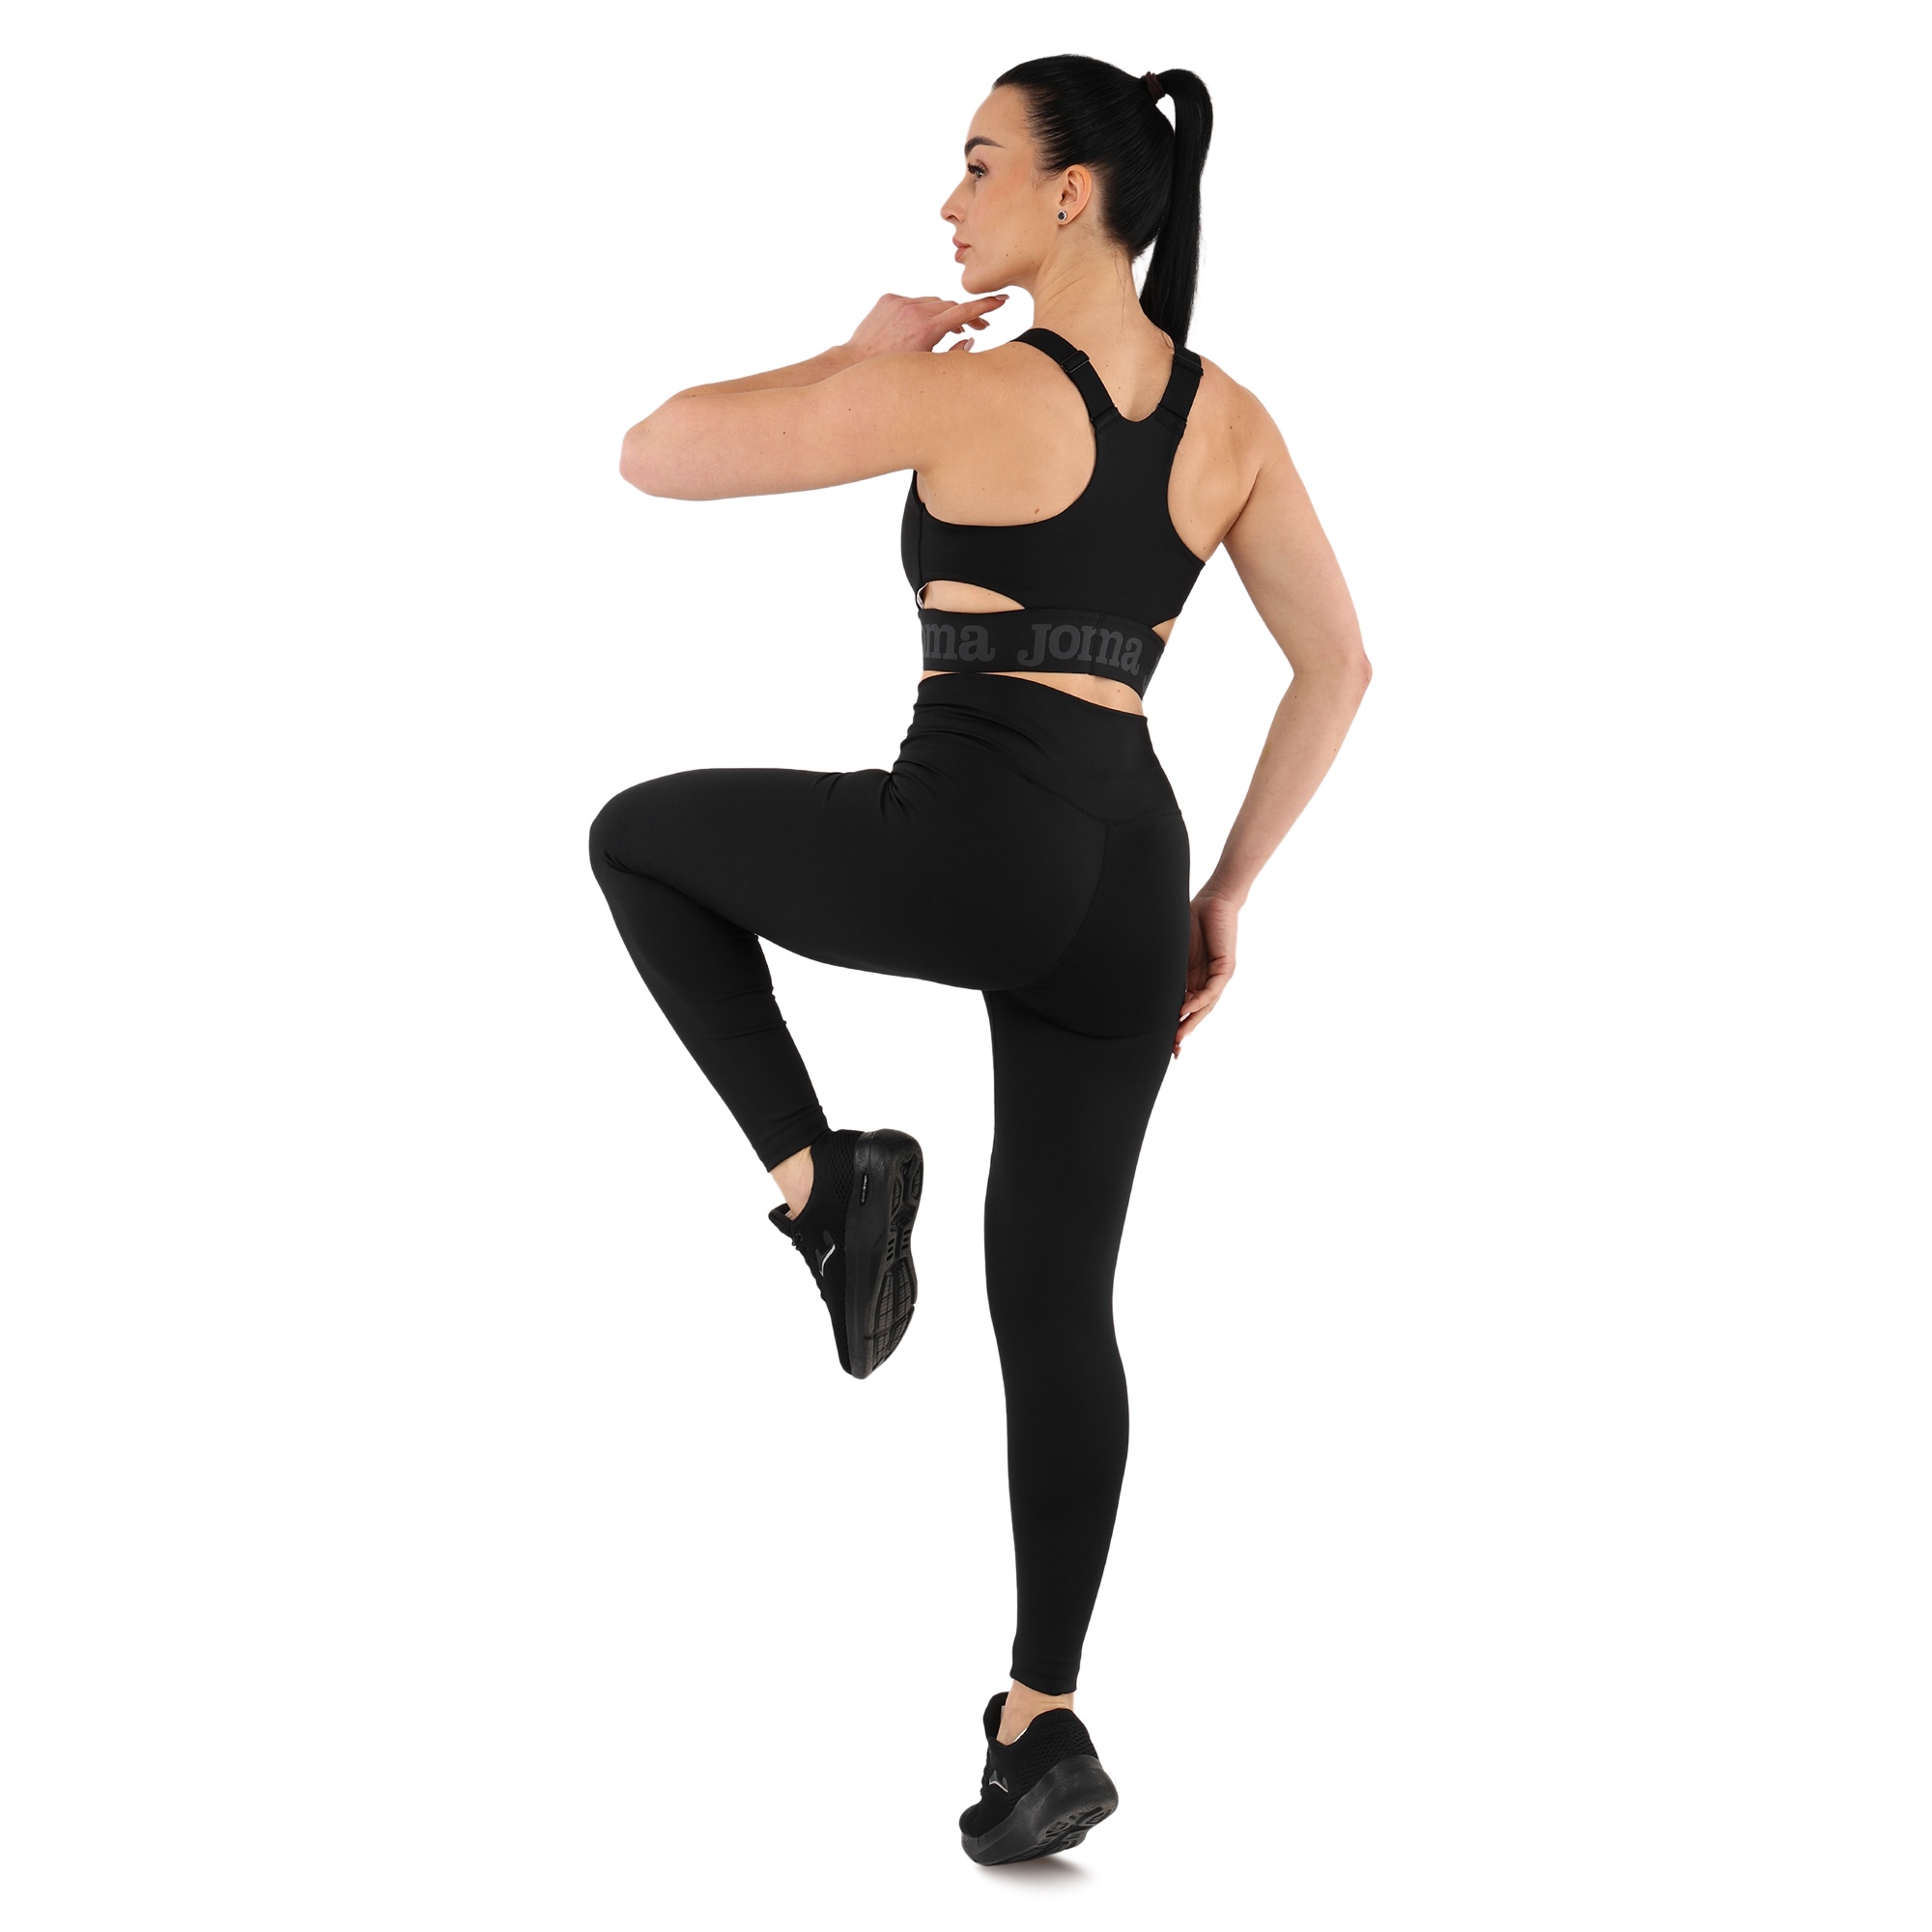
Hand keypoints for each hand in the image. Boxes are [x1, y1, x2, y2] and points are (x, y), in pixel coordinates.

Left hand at [845, 292, 1007, 358]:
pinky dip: (921, 311)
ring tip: (950, 330)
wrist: (855, 363)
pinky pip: (913, 301)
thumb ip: (953, 352)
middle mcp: (913, 310)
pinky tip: (919, 327)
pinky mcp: (888, 299)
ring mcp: (899, 302)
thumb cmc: (892, 372)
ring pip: (932, 302)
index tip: (1001, 300)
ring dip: (942, 314)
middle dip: (965, 316)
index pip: (963, 311)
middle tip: (979, 327)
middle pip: (950, 305)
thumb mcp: (927, 367)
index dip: (985, 306)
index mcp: (927, 328)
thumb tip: (969, 339)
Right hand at [1174, 891, 1238, 1056]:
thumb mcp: (1172, 950)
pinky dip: (1199, 1001)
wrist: (1214, 899)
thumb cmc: (1192, 919)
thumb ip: (1164, 967)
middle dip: (1183, 1031)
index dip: (1174, 1025)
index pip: (1183, 1006)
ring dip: (1191, 1022)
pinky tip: (1186, 1010)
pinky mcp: (1225, 968)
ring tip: (1178, 1037)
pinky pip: (1212, 990)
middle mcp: (1205, 980)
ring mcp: (1217, 976)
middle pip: (1195, 1012)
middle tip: (1172, 1051)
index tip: (1164, 1043)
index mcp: (1192, 978)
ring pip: (1205, 1006)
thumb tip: (1139, 979)